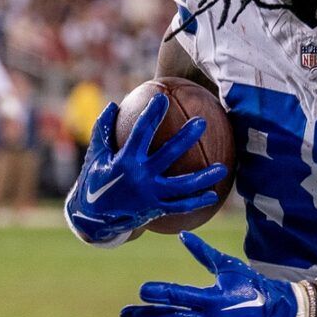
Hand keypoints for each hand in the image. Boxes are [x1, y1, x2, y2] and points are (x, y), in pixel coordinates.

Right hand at [64, 94, 229, 244]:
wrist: (94, 219)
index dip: (151, 114)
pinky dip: (196, 201)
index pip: (141, 132)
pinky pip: (180, 206)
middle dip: (186, 138)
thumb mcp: (95, 156)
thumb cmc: (95, 180)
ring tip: (223, 168)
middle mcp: (140, 177)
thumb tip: (114, 104)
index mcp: (125, 161)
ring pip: (182, 185)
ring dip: (204, 177)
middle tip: (202, 122)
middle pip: (168, 155)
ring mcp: (150, 195)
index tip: (163, 97)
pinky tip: (213, 195)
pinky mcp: (155, 209)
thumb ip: (104, 130)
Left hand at [120, 232, 298, 316]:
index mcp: (211, 299)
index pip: (176, 296)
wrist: (279, 312)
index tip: (141, 292)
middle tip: (124, 314)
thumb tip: (182, 235)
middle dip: (145, 316)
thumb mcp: (228, 267)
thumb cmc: (252, 285)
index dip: (156, 293)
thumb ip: (202, 253)